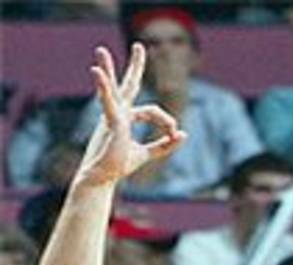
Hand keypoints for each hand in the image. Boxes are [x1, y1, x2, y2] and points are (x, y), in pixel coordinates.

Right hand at [78, 44, 186, 185]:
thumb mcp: (147, 154)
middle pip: (127, 85)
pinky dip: (104, 88)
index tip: (174, 135)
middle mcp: (117, 112)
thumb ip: (164, 145)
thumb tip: (184, 135)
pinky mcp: (110, 122)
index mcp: (125, 117)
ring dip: (107, 69)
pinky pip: (109, 103)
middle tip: (140, 46)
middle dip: (135, 66)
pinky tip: (96, 73)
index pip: (152, 111)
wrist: (101, 178)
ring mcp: (112, 116)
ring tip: (101, 51)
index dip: (167, 122)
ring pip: (113, 89)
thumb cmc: (118, 165)